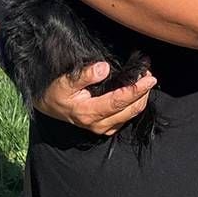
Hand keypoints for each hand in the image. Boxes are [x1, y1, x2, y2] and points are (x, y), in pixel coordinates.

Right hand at [33, 62, 157, 135]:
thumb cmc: (56, 92)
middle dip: (143, 93)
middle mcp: (98, 124)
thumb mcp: (65, 81)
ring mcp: (102, 128)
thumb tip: (104, 68)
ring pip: (130, 115)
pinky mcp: (104, 128)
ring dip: (140, 99)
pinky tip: (135, 92)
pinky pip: (125, 118)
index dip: (137, 90)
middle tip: (148, 75)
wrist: (47, 106)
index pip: (119, 101)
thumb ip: (84, 75)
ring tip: (144, 80)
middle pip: (130, 110)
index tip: (150, 78)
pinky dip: (134, 105)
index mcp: (89, 112)